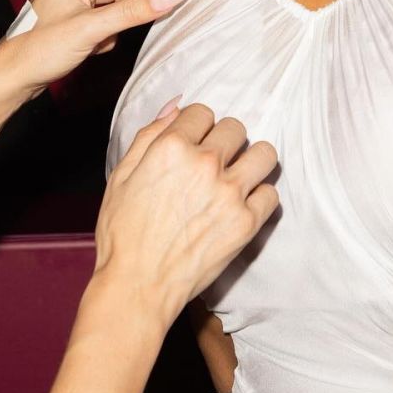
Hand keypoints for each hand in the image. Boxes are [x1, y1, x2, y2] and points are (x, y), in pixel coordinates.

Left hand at [0, 0, 187, 99]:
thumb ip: (135, 11)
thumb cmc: (38, 49)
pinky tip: (99, 44)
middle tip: (153, 14)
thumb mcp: (92, 28)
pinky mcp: (83, 14)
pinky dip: (116, 27)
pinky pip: (114, 11)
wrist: (13, 77)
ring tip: (111, 36)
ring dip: (127, 14)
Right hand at [92, 102, 278, 323]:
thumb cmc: (123, 234)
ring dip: (252, 161)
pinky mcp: (246, 223)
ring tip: (238, 177)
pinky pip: (271, 194)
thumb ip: (150, 135)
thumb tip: (177, 106)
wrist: (137, 287)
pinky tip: (241, 206)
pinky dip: (259, 197)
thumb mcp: (121, 176)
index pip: (203, 112)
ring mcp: (229, 193)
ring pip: (264, 154)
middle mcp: (204, 164)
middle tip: (213, 164)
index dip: (197, 128)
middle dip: (224, 142)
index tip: (194, 144)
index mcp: (171, 148)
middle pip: (236, 128)